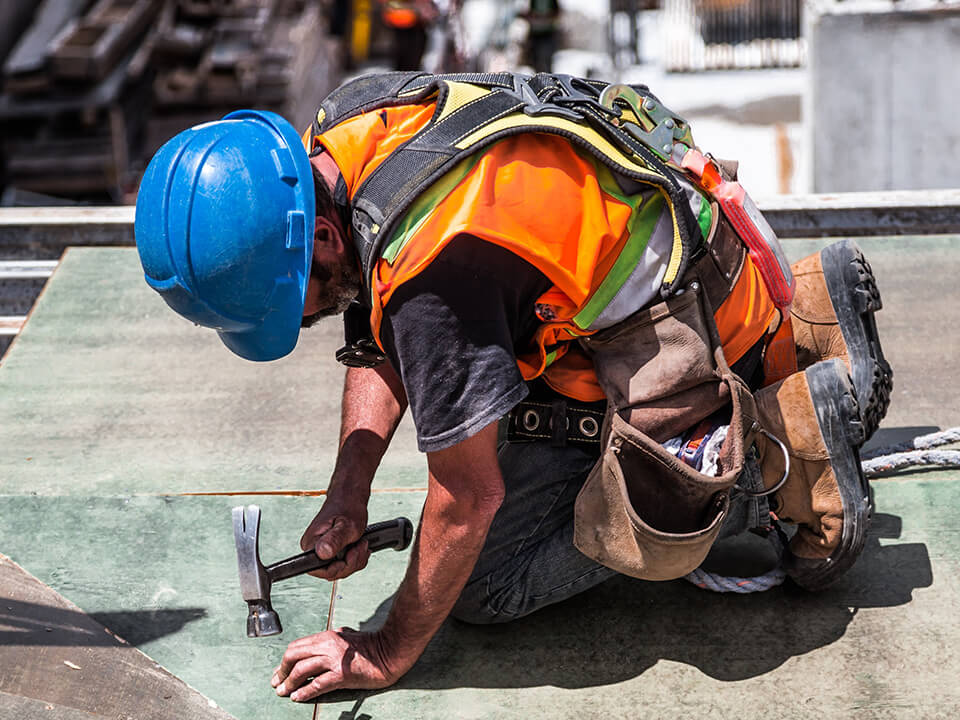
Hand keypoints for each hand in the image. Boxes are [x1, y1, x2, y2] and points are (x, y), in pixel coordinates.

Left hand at [271, 628, 405, 700]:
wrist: (390, 652)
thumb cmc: (371, 645)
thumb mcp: (347, 636)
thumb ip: (333, 639)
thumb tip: (321, 644)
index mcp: (328, 636)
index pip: (297, 646)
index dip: (285, 660)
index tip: (280, 671)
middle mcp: (328, 645)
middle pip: (294, 656)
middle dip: (282, 671)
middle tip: (277, 682)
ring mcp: (334, 660)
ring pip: (301, 670)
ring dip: (289, 683)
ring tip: (283, 692)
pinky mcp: (342, 674)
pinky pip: (317, 685)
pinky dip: (304, 692)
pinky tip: (298, 697)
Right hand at [300, 496, 368, 580]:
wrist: (350, 497)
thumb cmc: (348, 506)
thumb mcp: (347, 525)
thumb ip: (335, 540)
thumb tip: (322, 553)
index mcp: (311, 544)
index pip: (319, 571)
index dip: (338, 568)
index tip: (350, 553)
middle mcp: (313, 549)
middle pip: (331, 573)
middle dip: (351, 563)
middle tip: (360, 545)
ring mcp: (321, 551)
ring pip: (340, 570)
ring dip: (355, 560)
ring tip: (361, 543)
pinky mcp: (330, 551)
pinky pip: (343, 564)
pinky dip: (356, 558)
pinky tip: (360, 546)